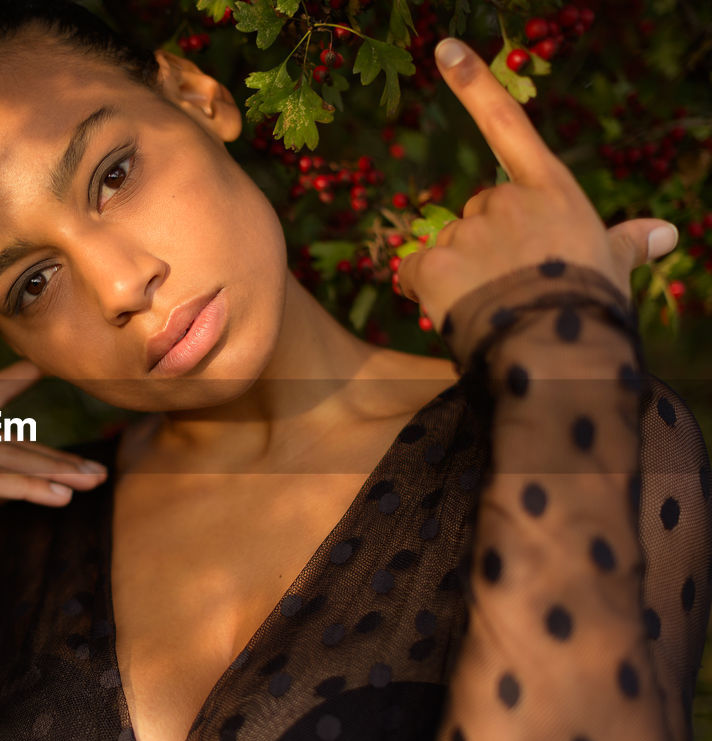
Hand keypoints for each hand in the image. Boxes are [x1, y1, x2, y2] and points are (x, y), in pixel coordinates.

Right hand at [0, 359, 108, 562]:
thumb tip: (19, 487)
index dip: (17, 376)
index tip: (48, 364)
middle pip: (11, 441)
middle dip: (56, 457)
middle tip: (98, 470)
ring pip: (6, 458)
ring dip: (53, 472)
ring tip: (90, 483)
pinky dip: (27, 488)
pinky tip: (58, 497)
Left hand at [398, 38, 678, 330]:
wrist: (559, 352)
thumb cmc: (590, 310)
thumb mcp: (612, 267)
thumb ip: (626, 243)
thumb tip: (665, 232)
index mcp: (552, 193)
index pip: (509, 128)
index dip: (475, 86)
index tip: (445, 50)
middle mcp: (507, 200)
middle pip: (478, 215)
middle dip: (486, 247)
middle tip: (511, 287)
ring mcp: (469, 229)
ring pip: (447, 247)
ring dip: (458, 275)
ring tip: (492, 306)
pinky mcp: (435, 262)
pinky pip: (413, 273)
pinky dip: (423, 291)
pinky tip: (452, 310)